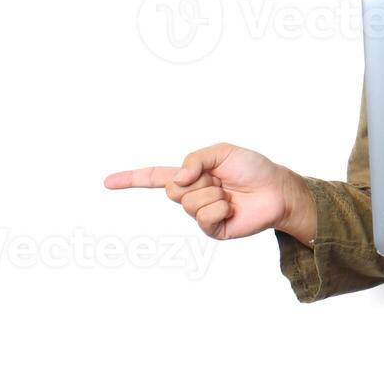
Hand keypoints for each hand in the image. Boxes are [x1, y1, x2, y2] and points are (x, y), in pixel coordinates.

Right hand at [103, 142, 303, 240]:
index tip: (107, 182)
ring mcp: (201, 214)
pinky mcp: (213, 230)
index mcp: (191, 176)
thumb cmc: (253, 168)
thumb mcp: (223, 152)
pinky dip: (219, 209)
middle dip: (197, 181)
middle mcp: (193, 195)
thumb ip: (195, 159)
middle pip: (173, 191)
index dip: (131, 179)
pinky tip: (232, 208)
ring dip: (213, 194)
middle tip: (220, 180)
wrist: (276, 189)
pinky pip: (204, 218)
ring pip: (190, 203)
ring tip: (230, 194)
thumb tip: (177, 180)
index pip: (154, 178)